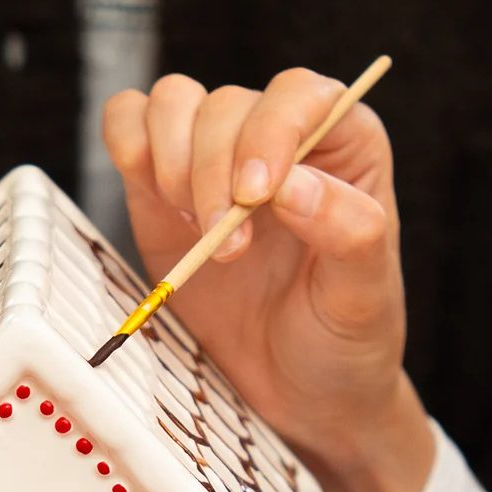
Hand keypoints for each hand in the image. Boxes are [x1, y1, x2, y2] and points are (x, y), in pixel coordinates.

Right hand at [104, 69, 434, 491]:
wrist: (298, 396)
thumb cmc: (342, 342)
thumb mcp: (363, 295)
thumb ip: (347, 230)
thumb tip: (294, 185)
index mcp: (343, 147)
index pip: (296, 96)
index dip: (268, 133)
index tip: (254, 197)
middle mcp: (276, 141)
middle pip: (224, 106)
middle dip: (212, 174)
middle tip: (229, 249)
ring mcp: (213, 164)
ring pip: (172, 105)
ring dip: (170, 164)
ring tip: (196, 233)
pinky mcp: (161, 193)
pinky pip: (130, 128)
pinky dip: (128, 149)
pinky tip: (156, 205)